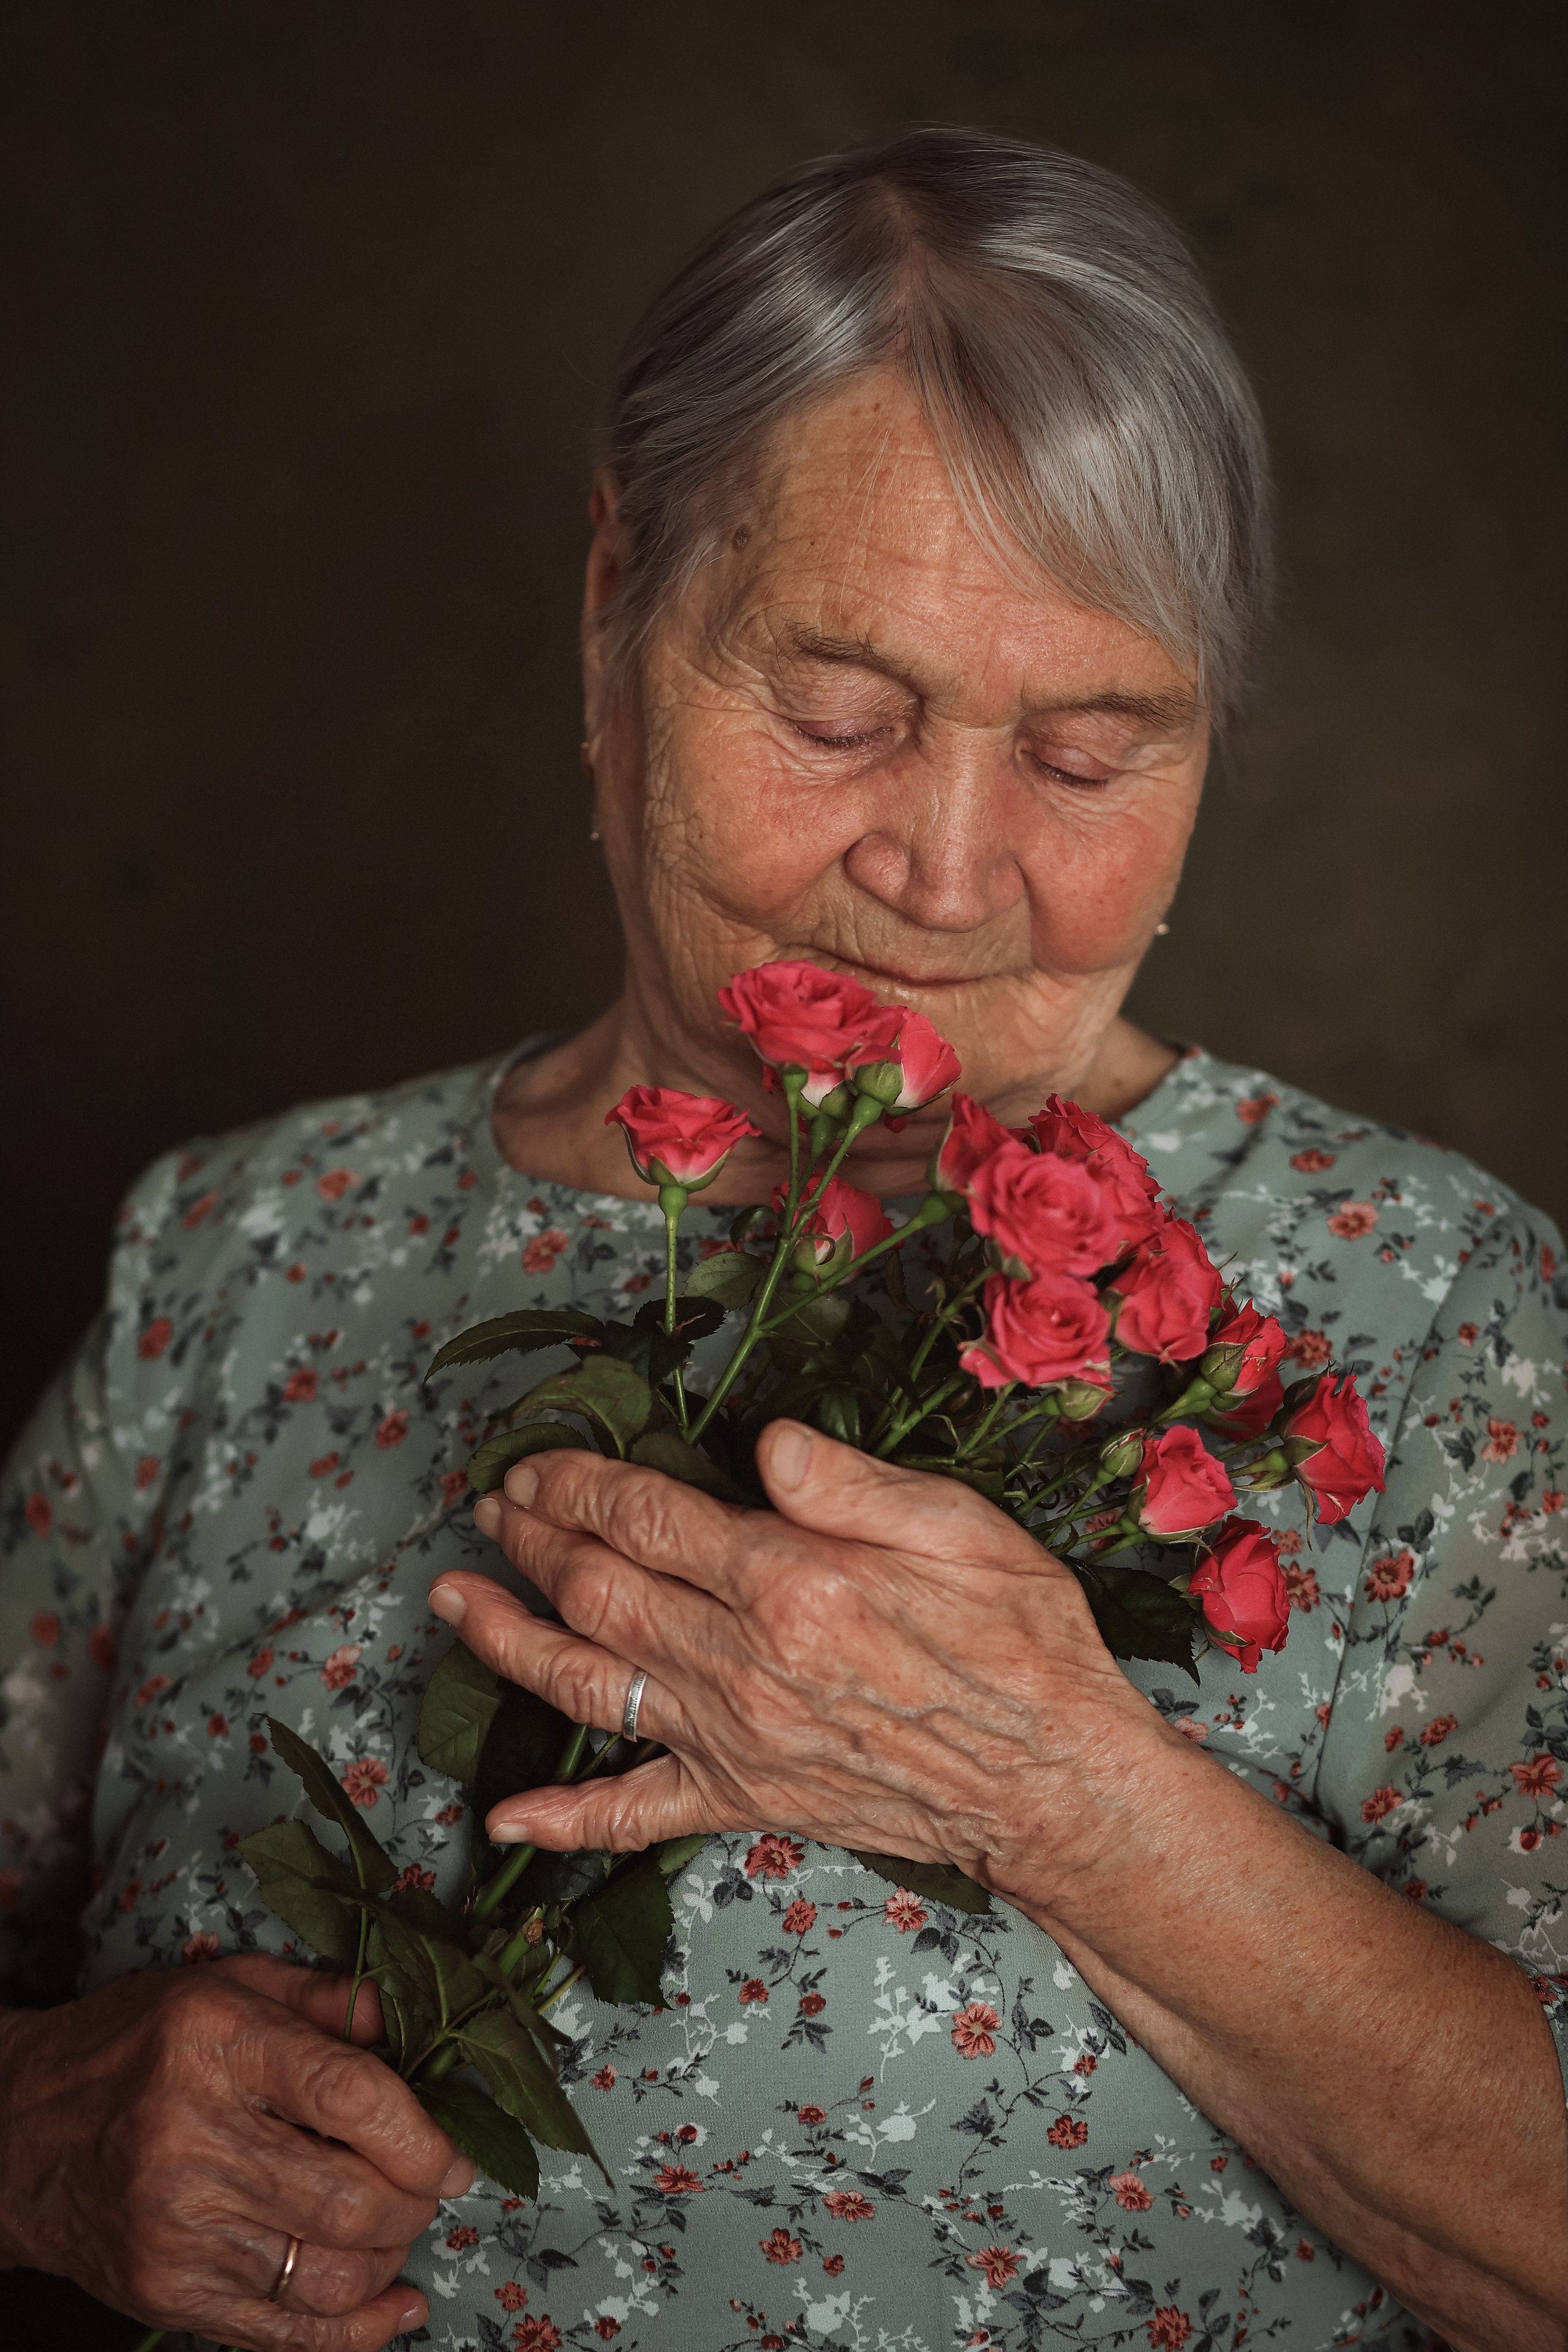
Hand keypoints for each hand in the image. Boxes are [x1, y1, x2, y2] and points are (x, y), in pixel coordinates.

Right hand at [0, 1954, 474, 2349]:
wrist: (19, 2130)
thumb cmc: (133, 2046)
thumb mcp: (225, 1986)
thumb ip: (326, 2000)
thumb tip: (409, 2026)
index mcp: (215, 2045)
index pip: (350, 2097)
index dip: (425, 2133)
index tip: (456, 2148)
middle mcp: (191, 2140)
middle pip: (351, 2199)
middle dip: (418, 2199)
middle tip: (430, 2181)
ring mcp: (176, 2229)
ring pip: (330, 2274)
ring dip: (390, 2256)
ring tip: (392, 2222)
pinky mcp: (167, 2292)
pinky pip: (284, 2332)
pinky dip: (357, 2330)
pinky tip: (393, 2305)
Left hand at [432, 1419, 1167, 1893]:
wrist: (1057, 1786)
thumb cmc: (1024, 1646)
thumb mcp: (963, 1527)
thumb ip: (850, 1482)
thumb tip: (763, 1442)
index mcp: (792, 1582)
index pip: (647, 1517)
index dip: (580, 1480)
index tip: (542, 1456)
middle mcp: (743, 1663)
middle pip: (597, 1588)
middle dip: (532, 1536)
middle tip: (495, 1502)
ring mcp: (734, 1739)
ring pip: (585, 1683)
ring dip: (505, 1637)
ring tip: (449, 1599)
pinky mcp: (744, 1799)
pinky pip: (634, 1816)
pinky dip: (564, 1820)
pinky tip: (506, 1819)